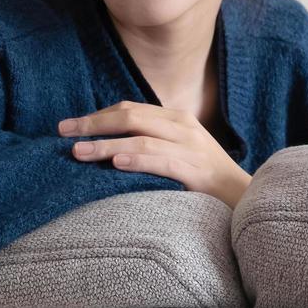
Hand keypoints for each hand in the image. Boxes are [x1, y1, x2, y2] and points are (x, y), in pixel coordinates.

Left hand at [58, 101, 252, 208]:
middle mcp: (182, 127)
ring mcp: (191, 147)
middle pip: (130, 115)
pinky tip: (115, 164)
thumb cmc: (205, 180)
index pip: (130, 108)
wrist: (245, 199)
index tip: (69, 126)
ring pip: (140, 138)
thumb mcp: (178, 152)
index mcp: (176, 119)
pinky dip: (136, 160)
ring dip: (105, 144)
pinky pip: (161, 161)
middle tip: (63, 131)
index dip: (98, 115)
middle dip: (93, 123)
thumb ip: (151, 143)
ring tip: (78, 151)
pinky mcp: (196, 170)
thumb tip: (108, 148)